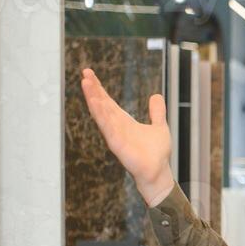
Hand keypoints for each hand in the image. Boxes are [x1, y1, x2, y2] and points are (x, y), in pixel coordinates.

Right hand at [79, 67, 174, 205]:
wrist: (158, 172)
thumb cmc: (156, 153)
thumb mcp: (159, 126)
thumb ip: (157, 112)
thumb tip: (156, 95)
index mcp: (123, 121)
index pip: (108, 101)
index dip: (99, 88)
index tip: (89, 73)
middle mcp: (116, 127)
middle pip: (102, 105)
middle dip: (93, 90)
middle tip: (85, 73)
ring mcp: (115, 135)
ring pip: (101, 114)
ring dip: (94, 99)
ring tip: (86, 84)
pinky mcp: (117, 145)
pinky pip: (108, 128)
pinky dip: (102, 116)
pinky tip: (97, 104)